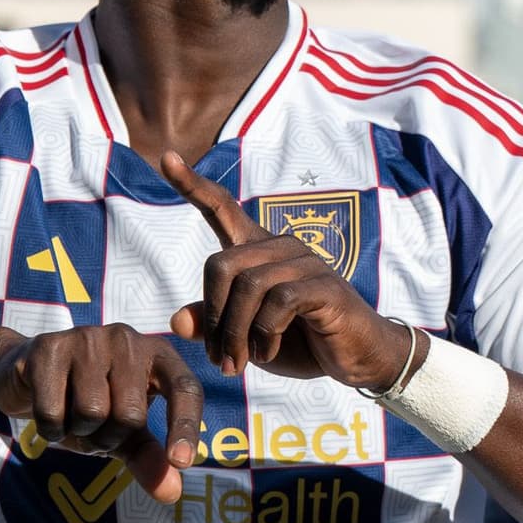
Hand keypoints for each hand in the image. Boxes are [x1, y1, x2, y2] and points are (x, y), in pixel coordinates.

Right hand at [0, 324, 203, 503]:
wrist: (25, 374)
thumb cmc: (85, 402)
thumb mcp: (122, 432)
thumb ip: (148, 458)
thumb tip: (171, 492)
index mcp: (157, 354)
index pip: (184, 388)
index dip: (186, 425)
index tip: (182, 462)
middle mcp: (126, 339)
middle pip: (130, 414)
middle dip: (108, 438)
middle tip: (94, 427)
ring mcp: (87, 338)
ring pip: (92, 412)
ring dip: (78, 432)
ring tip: (71, 415)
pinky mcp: (49, 348)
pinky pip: (53, 412)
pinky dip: (50, 428)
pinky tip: (49, 409)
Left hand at [160, 151, 413, 388]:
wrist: (356, 360)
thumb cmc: (299, 343)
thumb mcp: (246, 339)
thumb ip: (214, 326)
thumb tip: (177, 321)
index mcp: (257, 251)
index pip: (221, 208)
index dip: (192, 185)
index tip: (167, 158)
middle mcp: (279, 247)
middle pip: (220, 265)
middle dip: (213, 317)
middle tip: (220, 359)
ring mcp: (305, 261)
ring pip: (247, 287)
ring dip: (235, 334)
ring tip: (239, 363)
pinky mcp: (324, 284)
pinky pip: (278, 301)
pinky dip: (264, 335)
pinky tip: (267, 352)